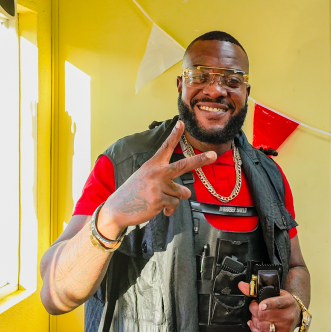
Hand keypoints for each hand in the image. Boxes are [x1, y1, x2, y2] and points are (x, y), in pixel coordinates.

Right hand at [101, 120, 216, 229]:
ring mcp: (159, 186)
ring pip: (181, 193)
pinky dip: (169, 209)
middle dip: (200, 160)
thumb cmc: (133, 193)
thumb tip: (187, 193)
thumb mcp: (146, 180)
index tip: (181, 123)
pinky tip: (157, 208)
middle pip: (183, 165)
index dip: (174, 134)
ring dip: (173, 199)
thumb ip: (168, 183)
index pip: (166, 147)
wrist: (117, 208)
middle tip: (213, 155)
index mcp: (153, 164)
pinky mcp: (160, 199)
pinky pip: (174, 204)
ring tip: (157, 200)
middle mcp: (157, 172)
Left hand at [238, 283, 300, 331]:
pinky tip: (253, 324)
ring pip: (262, 326)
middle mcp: (288, 315)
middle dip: (254, 310)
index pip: (278, 303)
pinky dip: (255, 330)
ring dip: (254, 320)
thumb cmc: (283, 302)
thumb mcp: (274, 292)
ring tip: (255, 315)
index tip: (260, 306)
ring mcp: (285, 328)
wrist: (296, 313)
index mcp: (288, 301)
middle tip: (254, 306)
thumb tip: (241, 285)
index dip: (268, 304)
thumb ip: (256, 290)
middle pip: (265, 315)